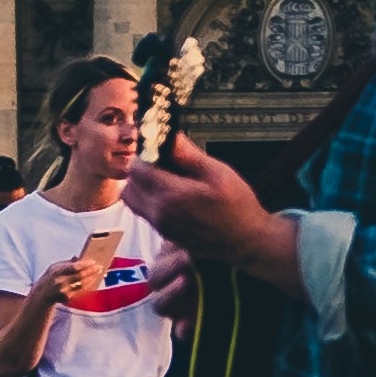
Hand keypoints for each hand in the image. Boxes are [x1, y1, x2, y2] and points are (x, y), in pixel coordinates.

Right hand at [48, 237, 117, 310]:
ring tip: (98, 273)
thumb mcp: (55, 267)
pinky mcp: (67, 298)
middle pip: (80, 276)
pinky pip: (81, 291)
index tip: (94, 261)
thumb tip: (79, 256)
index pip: (74, 267)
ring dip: (92, 278)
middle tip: (99, 267)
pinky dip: (88, 285)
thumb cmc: (51, 276)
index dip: (85, 265)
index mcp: (56, 271)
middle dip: (91, 271)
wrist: (42, 294)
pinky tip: (93, 280)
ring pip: (82, 284)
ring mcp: (63, 291)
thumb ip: (67, 262)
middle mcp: (60, 282)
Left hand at [130, 136, 294, 291]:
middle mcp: (159, 213)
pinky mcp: (164, 233)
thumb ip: (187, 154)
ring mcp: (160, 225)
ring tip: (164, 176)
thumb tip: (168, 136)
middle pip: (130, 183)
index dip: (146, 153)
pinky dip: (147, 198)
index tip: (161, 147)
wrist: (245, 241)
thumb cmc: (237, 206)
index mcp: (171, 195)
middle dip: (141, 168)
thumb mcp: (217, 172)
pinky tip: (170, 193)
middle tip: (162, 160)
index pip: (138, 167)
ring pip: (132, 199)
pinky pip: (143, 211)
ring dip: (140, 184)